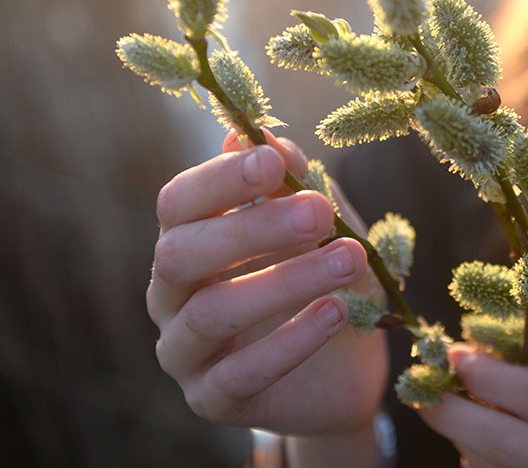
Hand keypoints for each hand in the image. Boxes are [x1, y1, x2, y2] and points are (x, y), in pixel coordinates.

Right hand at [146, 132, 387, 444]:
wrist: (344, 366)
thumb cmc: (319, 276)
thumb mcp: (314, 223)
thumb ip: (288, 183)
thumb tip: (263, 135)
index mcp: (187, 240)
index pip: (179, 203)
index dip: (221, 178)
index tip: (273, 159)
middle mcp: (170, 294)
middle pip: (181, 254)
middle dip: (252, 228)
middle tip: (320, 213)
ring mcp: (185, 351)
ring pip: (211, 313)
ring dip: (285, 282)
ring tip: (349, 261)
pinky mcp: (212, 399)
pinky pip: (240, 375)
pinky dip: (291, 341)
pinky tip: (336, 313)